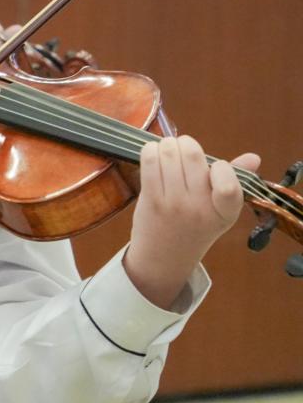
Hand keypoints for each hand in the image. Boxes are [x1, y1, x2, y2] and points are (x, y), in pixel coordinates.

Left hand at [123, 135, 259, 308]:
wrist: (165, 258)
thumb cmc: (195, 227)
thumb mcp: (220, 211)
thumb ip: (234, 182)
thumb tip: (253, 158)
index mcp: (226, 211)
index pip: (230, 184)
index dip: (221, 166)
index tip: (214, 166)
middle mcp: (200, 208)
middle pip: (193, 157)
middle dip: (186, 143)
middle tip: (182, 146)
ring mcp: (174, 204)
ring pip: (170, 156)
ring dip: (166, 144)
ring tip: (166, 148)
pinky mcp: (151, 200)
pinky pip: (150, 164)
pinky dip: (150, 151)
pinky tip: (152, 152)